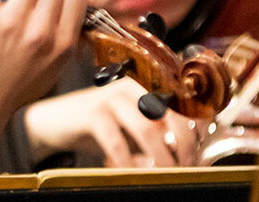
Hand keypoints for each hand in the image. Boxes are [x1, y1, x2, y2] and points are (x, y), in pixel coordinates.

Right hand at [22, 77, 201, 166]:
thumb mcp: (134, 127)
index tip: (204, 146)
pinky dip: (128, 163)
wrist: (53, 122)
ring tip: (164, 175)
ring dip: (161, 158)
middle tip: (187, 167)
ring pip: (148, 130)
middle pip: (174, 114)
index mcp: (147, 84)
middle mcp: (133, 85)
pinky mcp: (92, 113)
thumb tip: (190, 153)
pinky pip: (117, 143)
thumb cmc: (99, 126)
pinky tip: (130, 174)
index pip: (187, 99)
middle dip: (186, 146)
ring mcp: (111, 98)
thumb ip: (160, 133)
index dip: (201, 123)